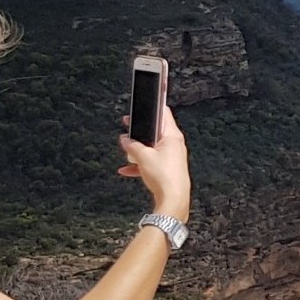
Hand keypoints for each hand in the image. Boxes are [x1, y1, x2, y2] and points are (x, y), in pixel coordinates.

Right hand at [117, 106, 191, 221]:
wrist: (173, 199)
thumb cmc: (165, 177)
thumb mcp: (142, 156)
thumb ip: (131, 145)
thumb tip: (125, 140)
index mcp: (172, 136)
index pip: (164, 113)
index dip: (153, 106)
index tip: (148, 100)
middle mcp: (174, 145)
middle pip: (155, 131)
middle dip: (140, 129)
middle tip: (129, 124)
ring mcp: (172, 157)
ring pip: (152, 148)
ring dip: (138, 149)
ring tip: (126, 150)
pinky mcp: (168, 168)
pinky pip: (151, 162)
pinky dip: (139, 164)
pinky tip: (127, 169)